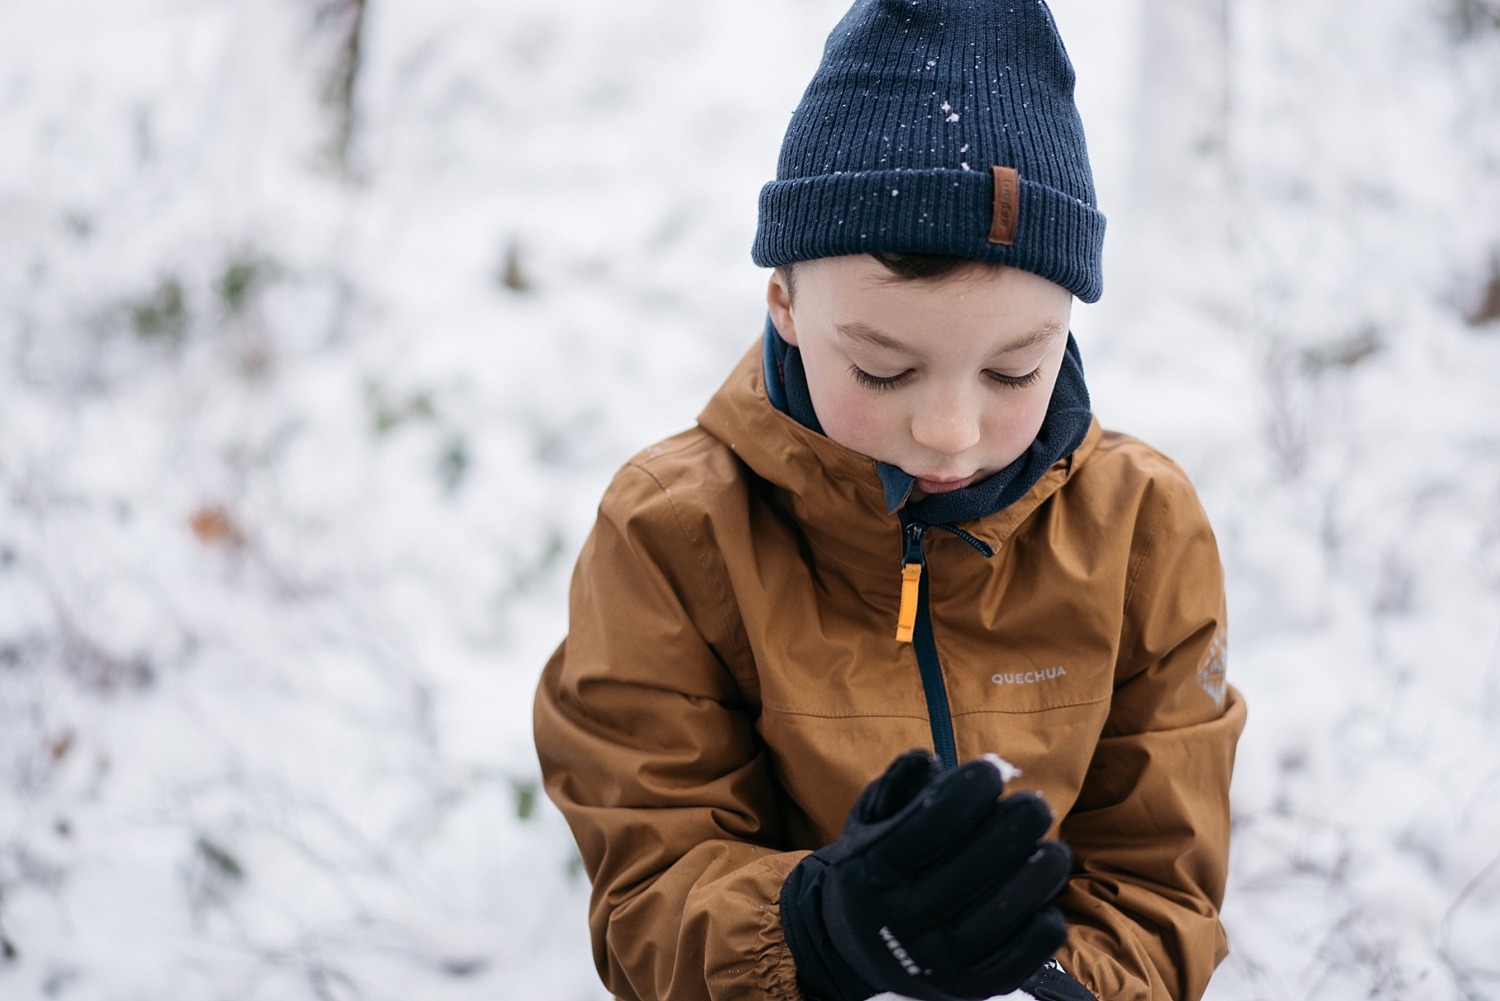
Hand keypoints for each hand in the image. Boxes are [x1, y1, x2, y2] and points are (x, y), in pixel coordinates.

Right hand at [779, 750, 1071, 1000]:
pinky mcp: (962, 987)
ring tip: (1055, 851)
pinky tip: (1049, 905)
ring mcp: (931, 958)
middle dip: (1007, 833)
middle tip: (1035, 805)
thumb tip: (928, 759)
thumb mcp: (869, 821)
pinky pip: (1009, 965)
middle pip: (961, 874)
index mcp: (869, 871)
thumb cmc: (874, 866)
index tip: (991, 771)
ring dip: (1033, 882)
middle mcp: (897, 918)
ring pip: (991, 920)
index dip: (960, 797)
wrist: (854, 947)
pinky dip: (1036, 937)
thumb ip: (897, 787)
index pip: (920, 831)